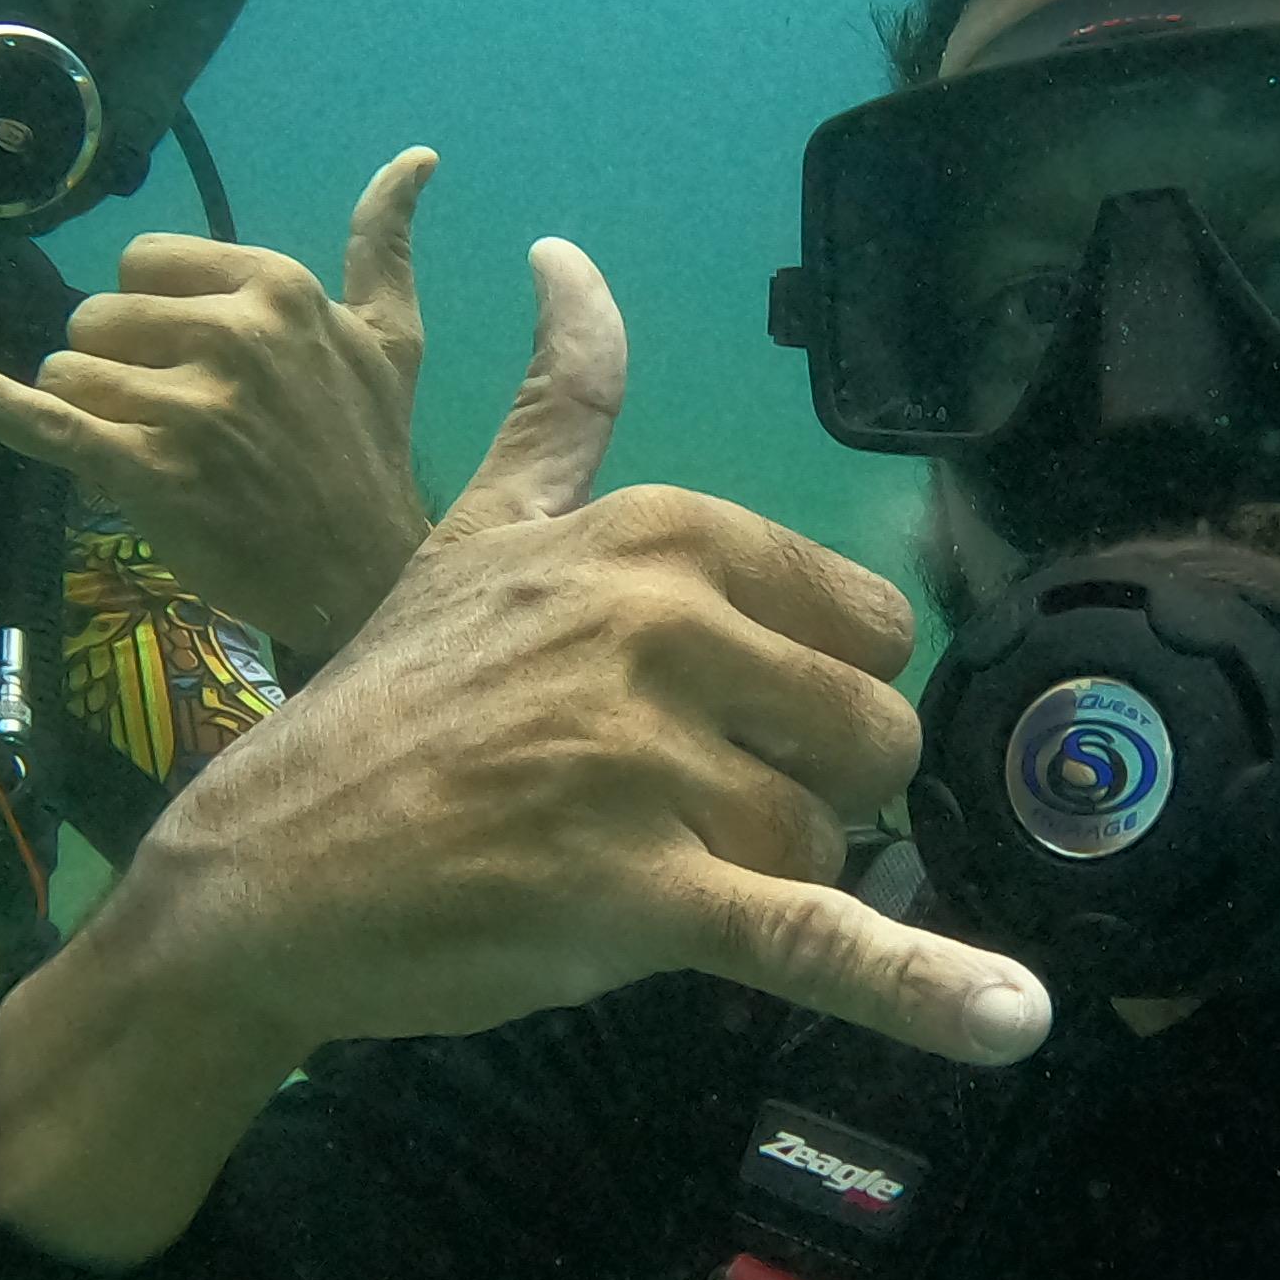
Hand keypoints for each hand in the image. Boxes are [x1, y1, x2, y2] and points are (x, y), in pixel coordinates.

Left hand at [0, 149, 441, 668]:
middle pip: (98, 316)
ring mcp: (184, 404)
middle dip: (120, 368)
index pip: (144, 261)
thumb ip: (383, 243)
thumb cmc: (367, 453)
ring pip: (69, 372)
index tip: (199, 364)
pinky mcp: (142, 469)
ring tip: (160, 456)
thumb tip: (415, 157)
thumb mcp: (390, 338)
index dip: (154, 315)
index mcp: (276, 287)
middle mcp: (231, 333)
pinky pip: (39, 418)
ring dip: (94, 416)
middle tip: (186, 424)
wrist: (364, 577)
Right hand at [0, 235, 1052, 1266]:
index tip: (714, 720)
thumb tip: (571, 256)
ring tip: (633, 871)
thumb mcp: (480, 528)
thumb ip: (561, 408)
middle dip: (805, 790)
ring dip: (757, 880)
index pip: (869, 625)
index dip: (812, 695)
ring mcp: (649, 760)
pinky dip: (920, 988)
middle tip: (674, 810)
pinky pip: (817, 940)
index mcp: (659, 534)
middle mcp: (663, 625)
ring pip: (827, 843)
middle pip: (871, 732)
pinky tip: (1010, 1023)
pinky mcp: (639, 895)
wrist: (268, 867)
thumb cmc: (395, 703)